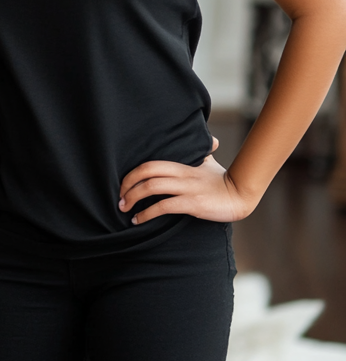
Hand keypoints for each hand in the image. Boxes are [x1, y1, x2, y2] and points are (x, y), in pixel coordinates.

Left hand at [118, 144, 257, 226]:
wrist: (241, 196)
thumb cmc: (222, 180)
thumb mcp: (208, 163)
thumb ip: (202, 152)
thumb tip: (209, 139)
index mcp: (181, 164)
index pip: (149, 164)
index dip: (132, 174)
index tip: (123, 186)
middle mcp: (181, 174)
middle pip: (146, 172)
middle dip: (127, 185)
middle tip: (119, 199)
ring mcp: (186, 188)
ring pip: (151, 187)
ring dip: (132, 198)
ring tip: (123, 210)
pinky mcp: (192, 203)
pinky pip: (164, 206)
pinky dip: (147, 213)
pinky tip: (139, 220)